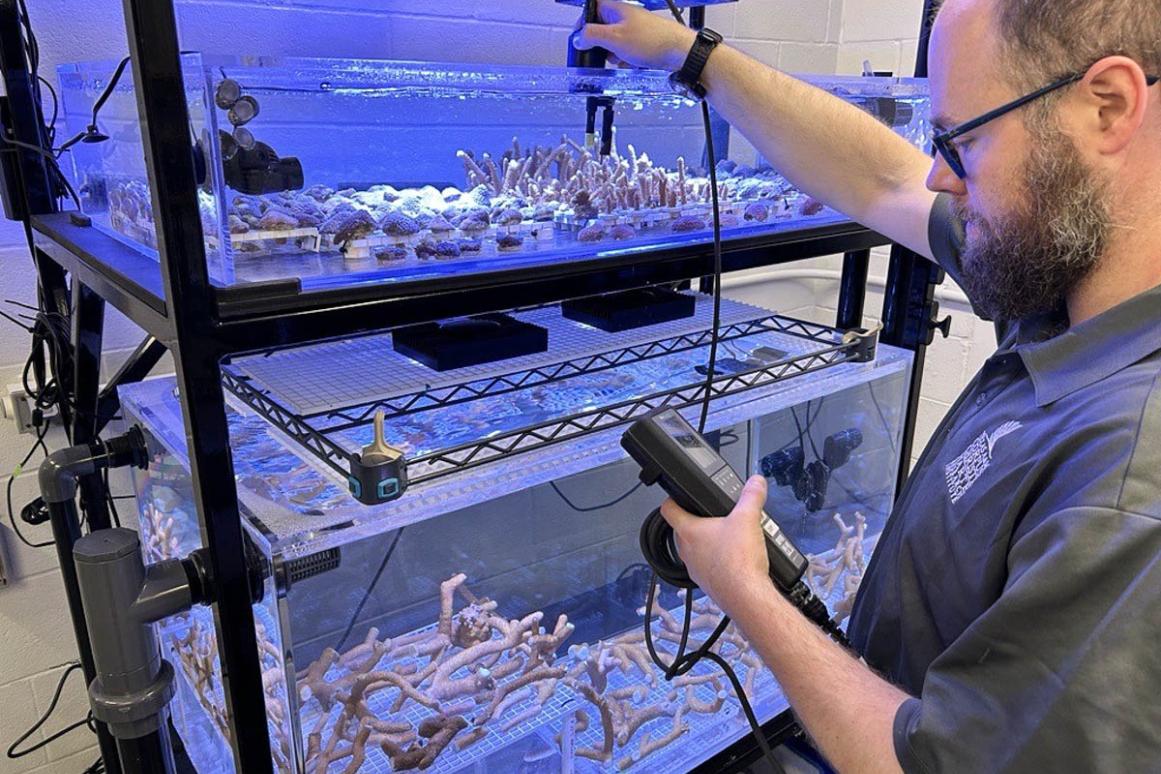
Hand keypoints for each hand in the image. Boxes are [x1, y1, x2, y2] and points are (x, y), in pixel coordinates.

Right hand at [574, 0, 696, 71]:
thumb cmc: (652, 39)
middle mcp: (623, 17)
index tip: (580, 40)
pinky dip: (625, 59)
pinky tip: (632, 63)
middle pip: (600, 31)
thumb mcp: (614, 38)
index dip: (583, 26)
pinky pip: (625, 52)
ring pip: (612, 44)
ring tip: (623, 58)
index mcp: (615, 8)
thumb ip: (591, 36)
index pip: (590, 11)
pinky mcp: (640, 43)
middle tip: (605, 52)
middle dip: (600, 46)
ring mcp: (632, 30)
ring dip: (614, 55)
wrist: (678, 51)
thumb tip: (578, 38)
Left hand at [659, 475, 772, 617]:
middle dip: (698, 522)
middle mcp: (687, 551)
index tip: (677, 496)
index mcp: (689, 531)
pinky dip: (718, 562)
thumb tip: (756, 482)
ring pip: (696, 550)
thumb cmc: (739, 561)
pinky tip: (736, 560)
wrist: (747, 597)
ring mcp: (696, 569)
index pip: (668, 510)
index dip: (672, 499)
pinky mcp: (708, 583)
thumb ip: (751, 496)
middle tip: (715, 516)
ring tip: (730, 538)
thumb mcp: (748, 518)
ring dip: (709, 543)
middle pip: (684, 530)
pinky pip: (708, 567)